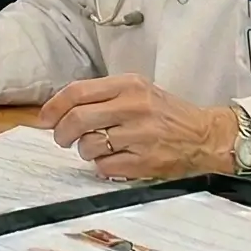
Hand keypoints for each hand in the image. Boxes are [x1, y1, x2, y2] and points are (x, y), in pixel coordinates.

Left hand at [37, 74, 238, 179]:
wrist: (206, 136)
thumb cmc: (166, 114)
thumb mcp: (138, 92)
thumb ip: (102, 97)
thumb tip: (58, 111)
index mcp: (129, 85)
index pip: (77, 92)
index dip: (54, 107)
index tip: (45, 119)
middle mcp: (134, 106)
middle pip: (77, 119)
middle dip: (62, 133)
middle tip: (63, 139)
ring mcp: (140, 135)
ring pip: (89, 145)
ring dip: (84, 150)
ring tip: (96, 148)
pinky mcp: (145, 160)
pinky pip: (105, 166)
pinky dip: (101, 166)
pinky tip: (113, 160)